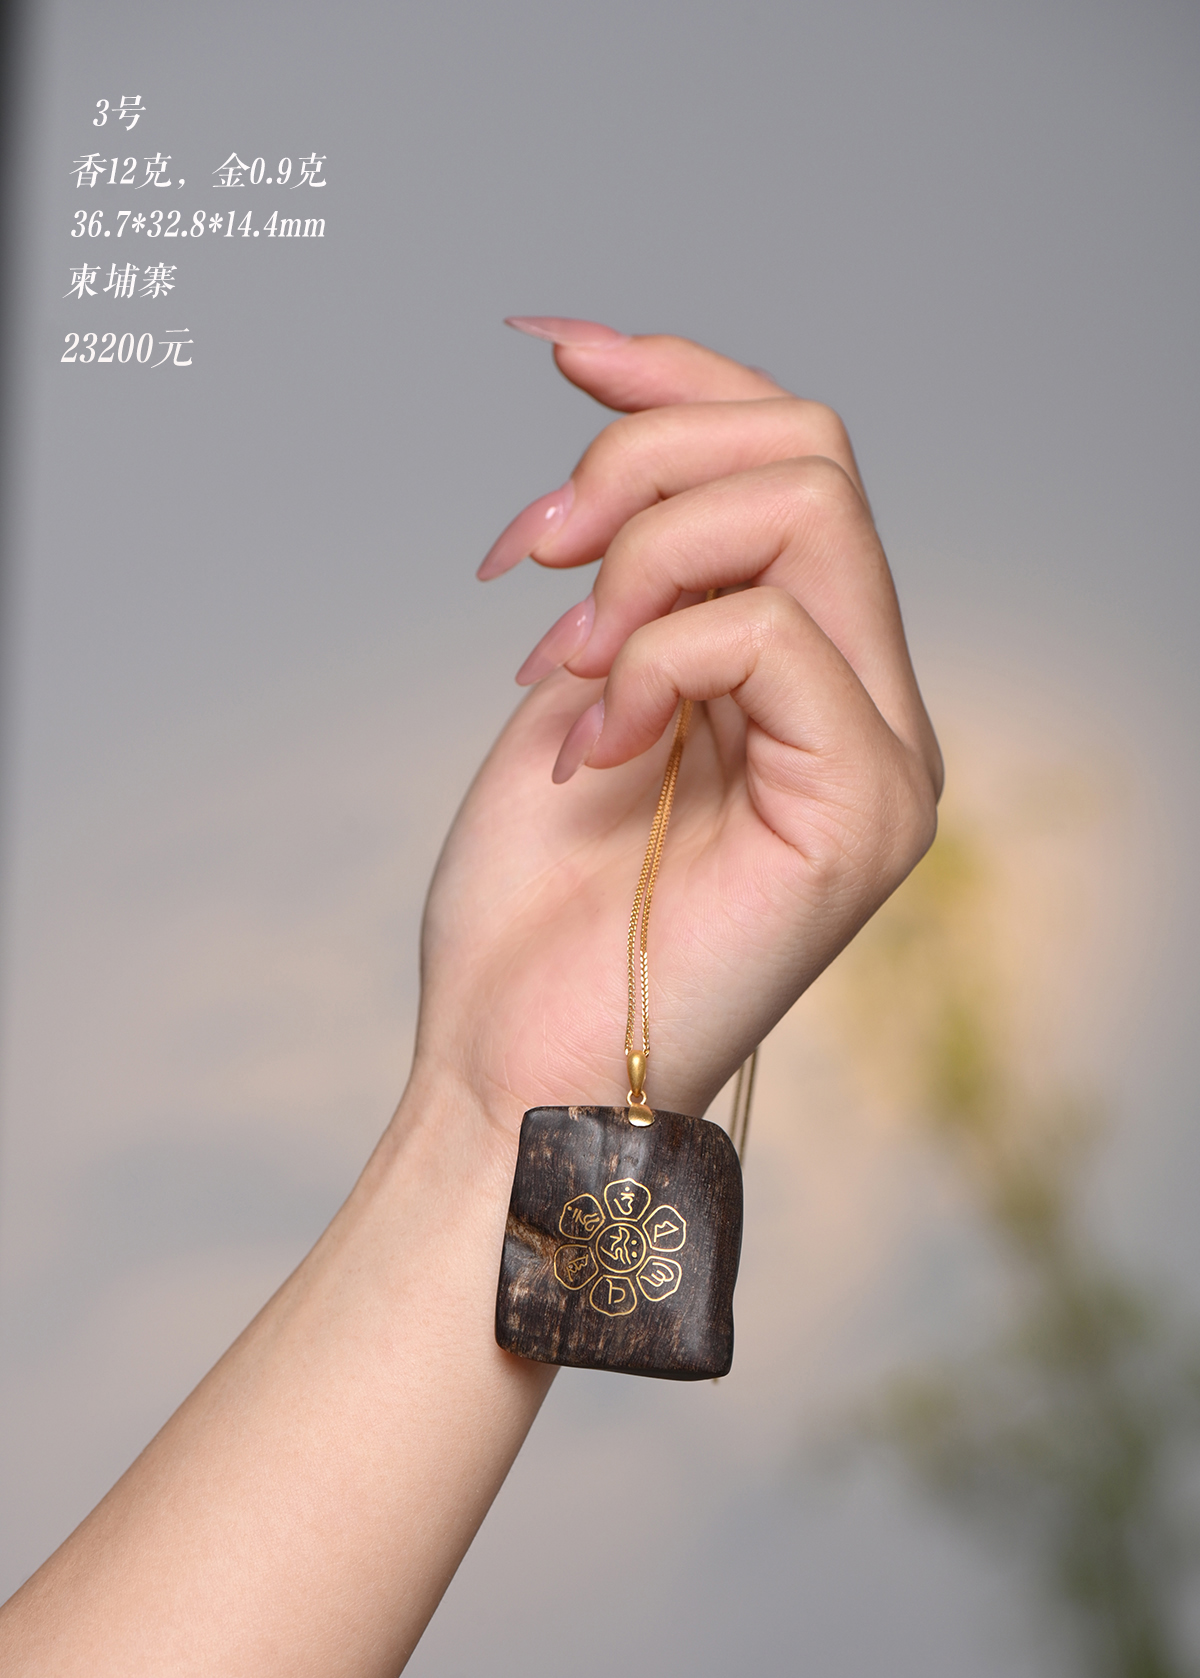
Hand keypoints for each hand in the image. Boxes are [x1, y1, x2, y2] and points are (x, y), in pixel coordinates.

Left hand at [417, 325, 941, 1129]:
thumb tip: (620, 414)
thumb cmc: (533, 908)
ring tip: (556, 663)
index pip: (789, 456)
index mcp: (807, 672)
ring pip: (803, 511)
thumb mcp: (573, 684)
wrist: (513, 1062)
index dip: (673, 374)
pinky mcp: (867, 808)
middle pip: (809, 451)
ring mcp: (882, 753)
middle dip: (639, 465)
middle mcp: (869, 699)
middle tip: (530, 561)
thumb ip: (633, 567)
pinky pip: (771, 633)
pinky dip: (651, 661)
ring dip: (639, 559)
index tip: (547, 347)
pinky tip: (590, 744)